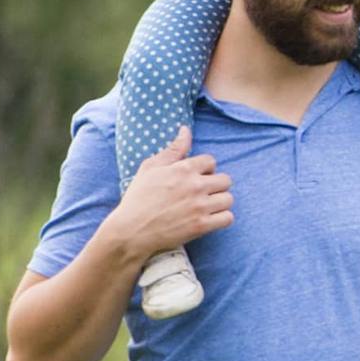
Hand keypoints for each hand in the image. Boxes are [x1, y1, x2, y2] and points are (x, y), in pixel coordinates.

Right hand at [103, 132, 232, 262]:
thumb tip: (186, 129)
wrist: (131, 230)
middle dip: (216, 185)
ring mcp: (200, 206)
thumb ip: (173, 149)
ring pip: (228, 199)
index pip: (211, 161)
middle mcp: (195, 186)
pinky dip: (221, 219)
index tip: (197, 177)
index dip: (205, 169)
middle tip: (203, 193)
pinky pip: (228, 218)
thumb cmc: (138, 197)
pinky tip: (210, 219)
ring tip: (207, 206)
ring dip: (220, 202)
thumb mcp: (150, 167)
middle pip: (225, 180)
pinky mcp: (201, 226)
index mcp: (183, 169)